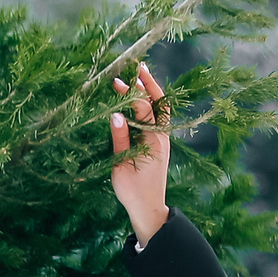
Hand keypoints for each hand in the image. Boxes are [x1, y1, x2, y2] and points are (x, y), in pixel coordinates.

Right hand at [107, 60, 170, 248]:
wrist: (149, 210)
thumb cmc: (133, 192)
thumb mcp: (121, 165)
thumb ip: (120, 139)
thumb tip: (115, 115)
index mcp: (153, 141)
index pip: (143, 109)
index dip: (130, 94)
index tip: (115, 83)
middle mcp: (162, 138)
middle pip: (160, 103)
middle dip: (149, 83)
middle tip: (136, 66)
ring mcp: (163, 140)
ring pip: (162, 109)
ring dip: (152, 92)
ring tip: (140, 76)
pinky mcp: (160, 144)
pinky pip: (158, 118)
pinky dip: (151, 104)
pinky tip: (142, 98)